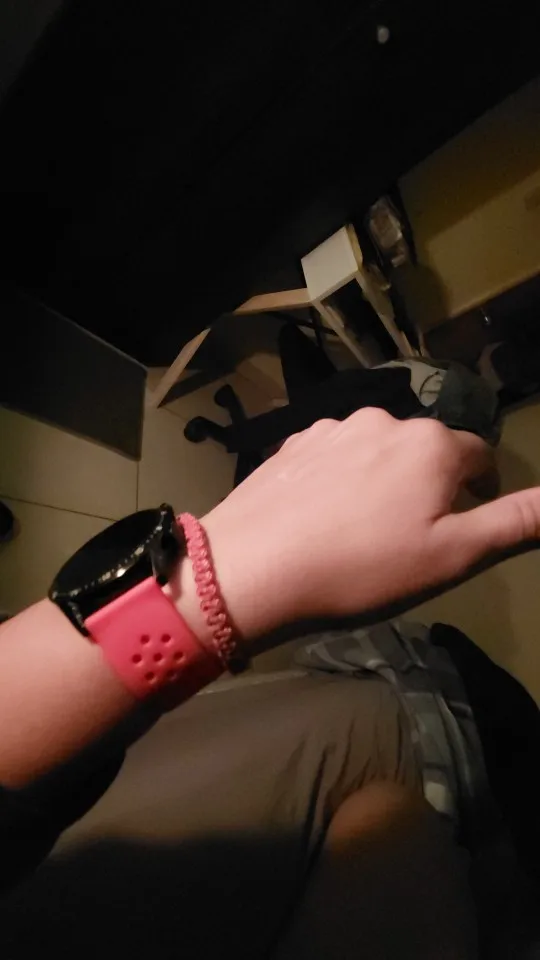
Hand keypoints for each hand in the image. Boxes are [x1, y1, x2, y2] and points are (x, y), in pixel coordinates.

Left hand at [202, 409, 539, 639]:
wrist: (252, 568)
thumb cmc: (364, 568)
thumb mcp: (453, 556)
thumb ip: (513, 522)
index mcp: (432, 444)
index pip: (480, 456)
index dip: (482, 489)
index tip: (466, 523)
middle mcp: (385, 420)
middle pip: (426, 450)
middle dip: (429, 485)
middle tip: (409, 538)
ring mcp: (332, 428)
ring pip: (377, 451)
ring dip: (382, 479)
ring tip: (362, 529)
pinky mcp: (292, 445)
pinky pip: (333, 457)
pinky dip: (339, 479)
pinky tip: (321, 516)